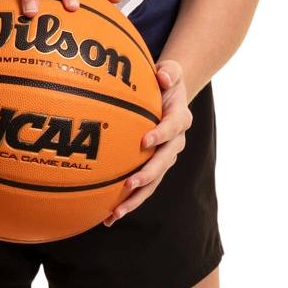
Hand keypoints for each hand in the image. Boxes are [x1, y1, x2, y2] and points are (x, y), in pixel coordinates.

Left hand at [106, 62, 191, 224]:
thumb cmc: (165, 82)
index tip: (145, 141)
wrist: (170, 97)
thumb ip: (170, 70)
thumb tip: (161, 76)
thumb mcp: (171, 70)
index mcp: (180, 118)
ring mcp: (164, 158)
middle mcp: (175, 142)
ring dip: (136, 198)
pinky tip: (108, 217)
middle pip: (164, 162)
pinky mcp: (153, 168)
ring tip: (116, 213)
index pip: (173, 127)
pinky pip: (142, 187)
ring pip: (153, 182)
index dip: (161, 134)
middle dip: (148, 174)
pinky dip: (127, 202)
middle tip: (130, 183)